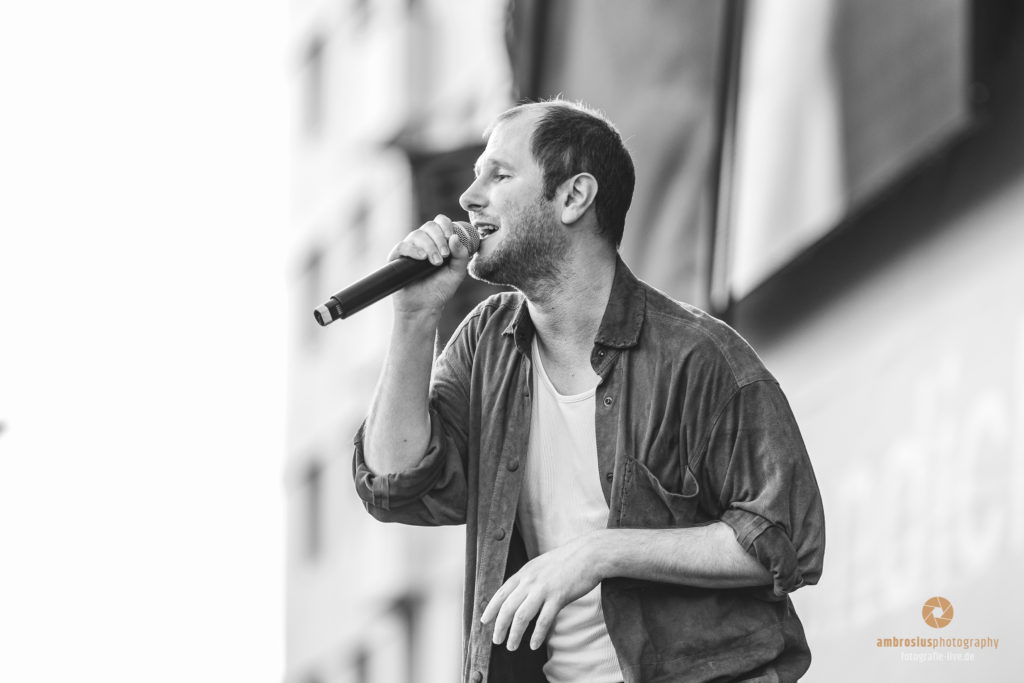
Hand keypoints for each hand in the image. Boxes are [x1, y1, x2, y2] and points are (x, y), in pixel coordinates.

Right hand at [389, 214, 470, 316]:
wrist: (425, 308)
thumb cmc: (440, 289)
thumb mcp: (457, 272)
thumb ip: (461, 255)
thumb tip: (455, 237)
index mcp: (437, 241)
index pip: (440, 222)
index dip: (446, 225)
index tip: (451, 237)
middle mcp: (422, 242)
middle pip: (429, 226)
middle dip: (439, 238)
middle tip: (444, 256)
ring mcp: (409, 249)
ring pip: (417, 235)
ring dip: (429, 246)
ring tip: (435, 263)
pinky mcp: (397, 259)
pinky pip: (402, 246)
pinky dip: (412, 250)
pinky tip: (421, 258)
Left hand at [480, 534, 603, 650]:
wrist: (589, 554)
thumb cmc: (567, 560)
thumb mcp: (541, 565)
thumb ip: (530, 578)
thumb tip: (520, 593)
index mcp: (525, 572)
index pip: (502, 592)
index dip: (491, 608)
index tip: (484, 621)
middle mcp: (530, 581)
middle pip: (508, 607)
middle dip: (500, 626)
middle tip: (496, 640)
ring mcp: (544, 589)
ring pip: (522, 616)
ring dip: (514, 634)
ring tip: (511, 646)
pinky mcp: (559, 597)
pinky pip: (544, 620)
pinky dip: (537, 635)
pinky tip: (533, 645)